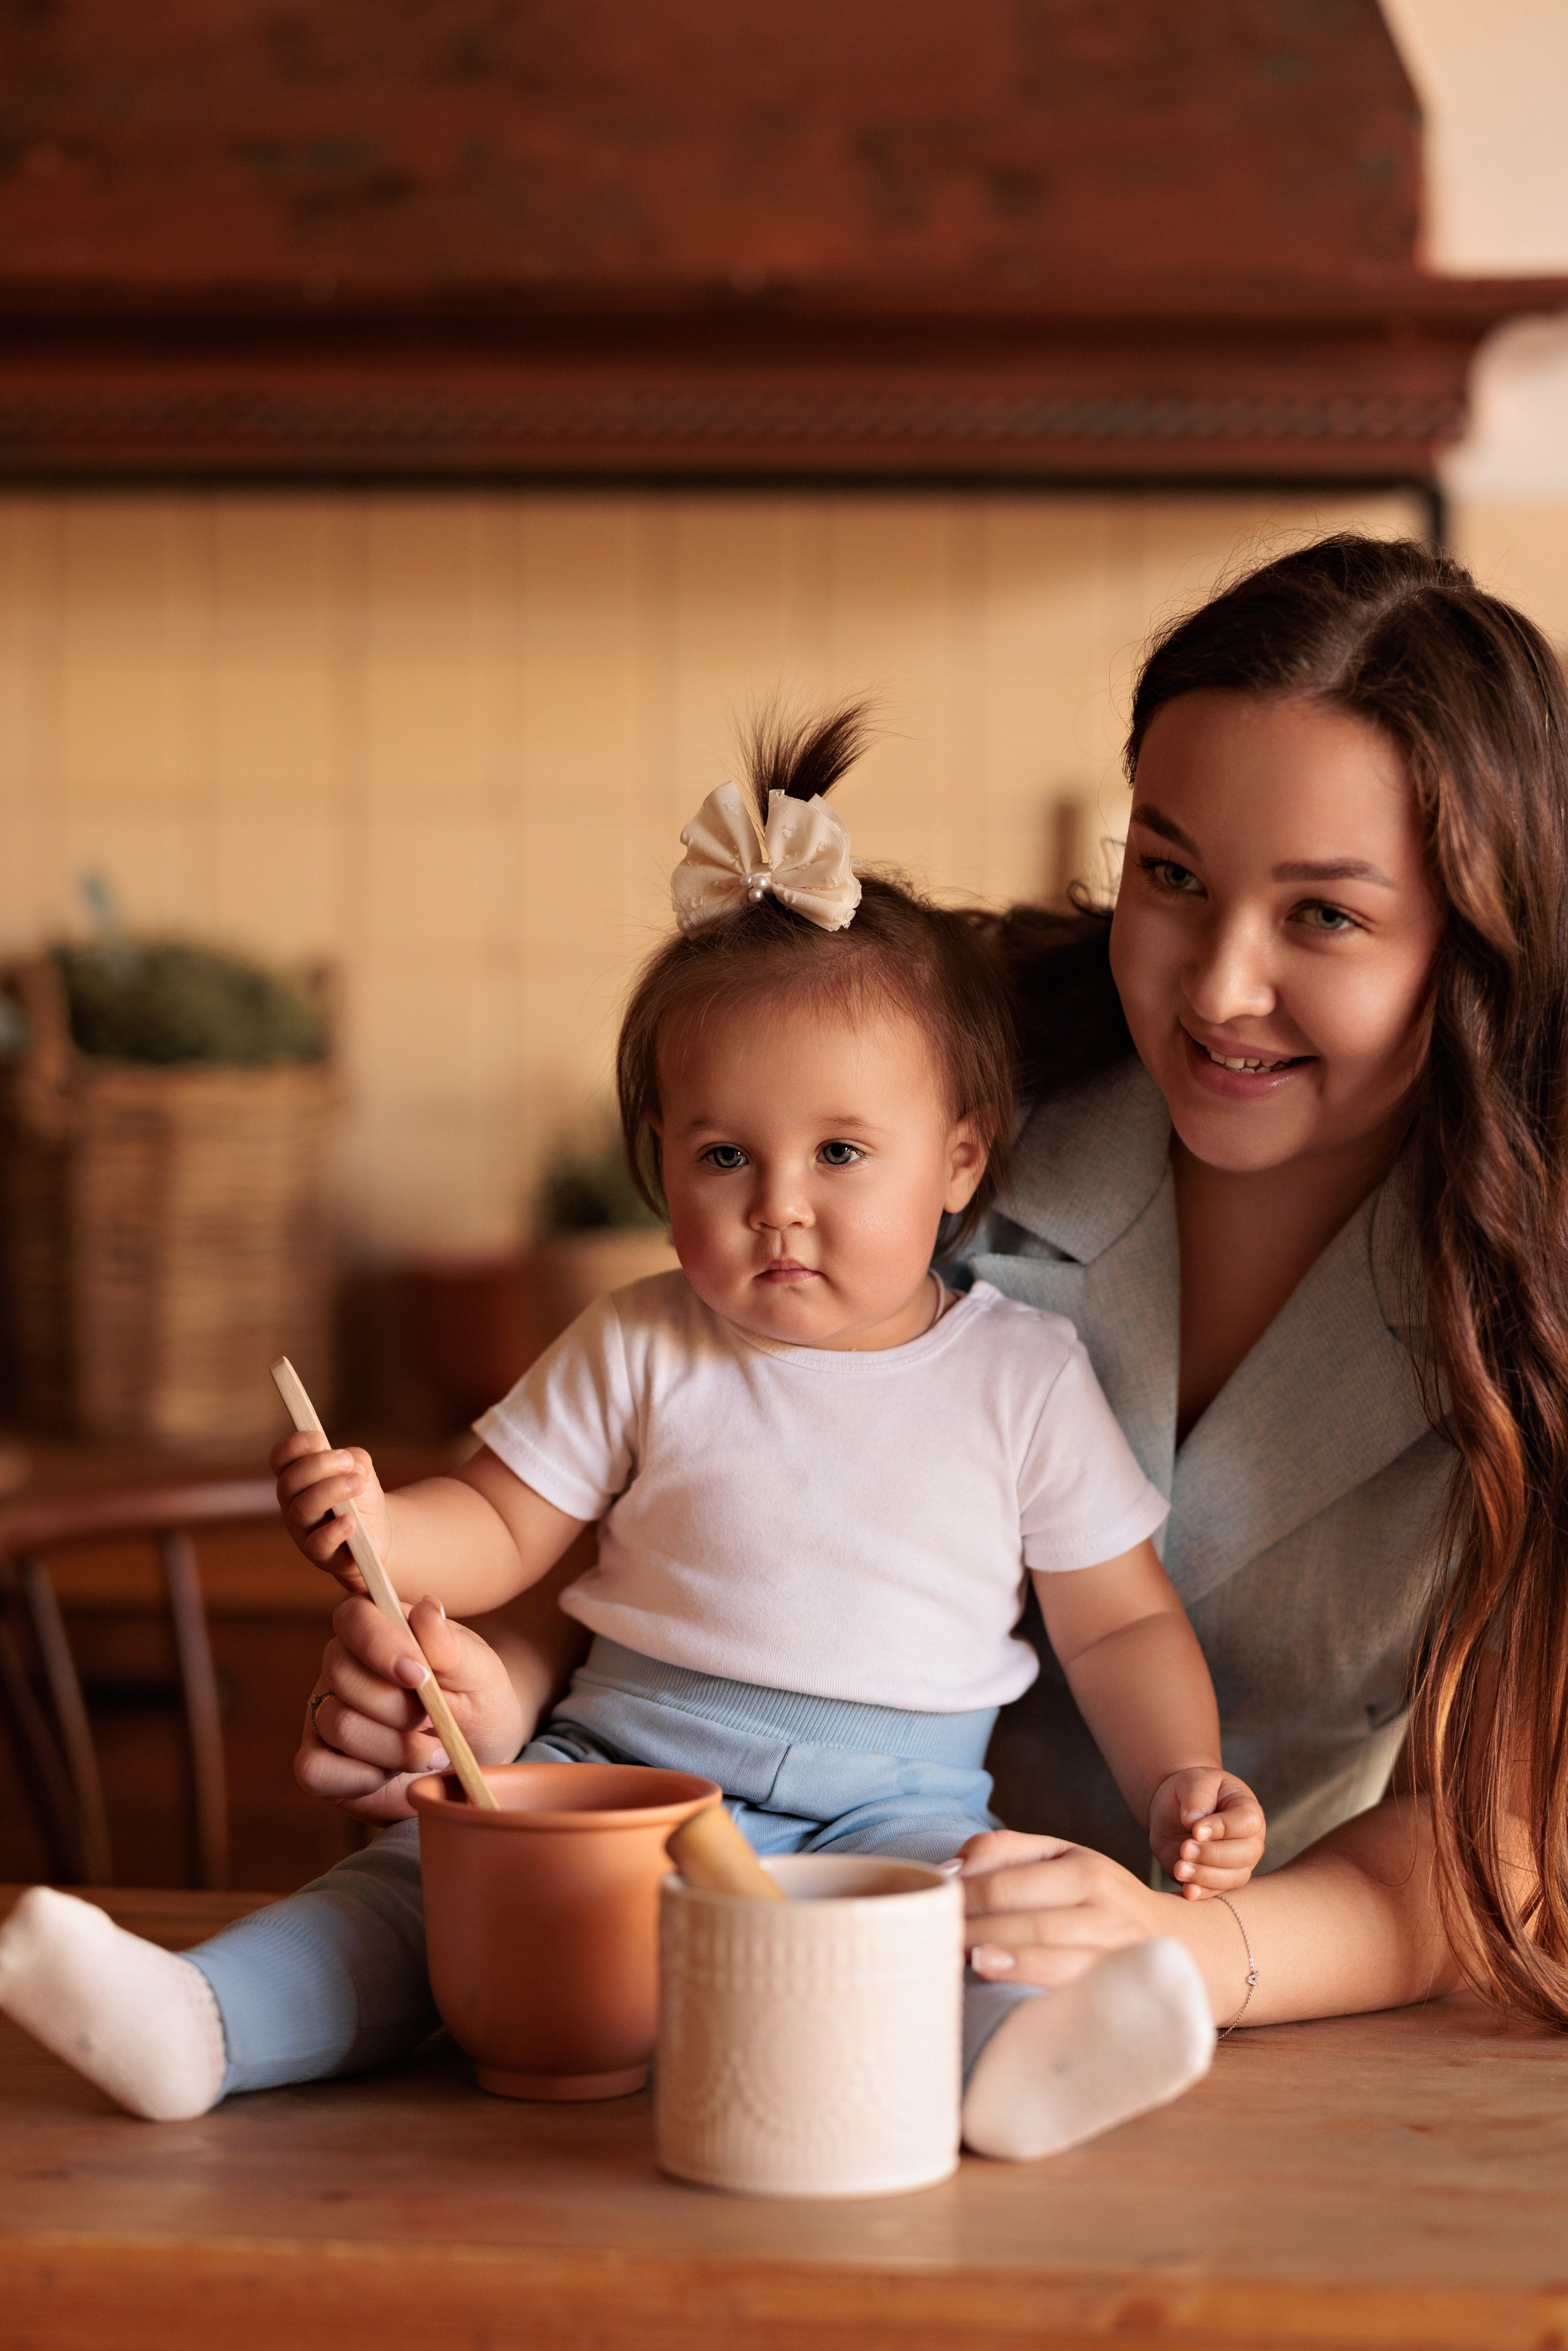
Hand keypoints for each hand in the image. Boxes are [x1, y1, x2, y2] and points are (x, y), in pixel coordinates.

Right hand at [271, 1428, 390, 1590]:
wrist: (376, 1531)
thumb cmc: (359, 1494)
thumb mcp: (359, 1468)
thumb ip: (354, 1460)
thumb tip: (351, 1466)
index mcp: (296, 1477)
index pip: (280, 1458)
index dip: (295, 1446)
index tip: (320, 1438)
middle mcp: (292, 1503)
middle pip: (290, 1481)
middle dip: (319, 1465)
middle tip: (347, 1462)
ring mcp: (302, 1531)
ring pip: (303, 1509)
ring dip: (332, 1491)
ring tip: (357, 1483)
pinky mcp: (320, 1554)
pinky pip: (318, 1543)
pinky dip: (335, 1530)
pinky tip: (351, 1521)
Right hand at [295, 1595, 527, 1821]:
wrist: (475, 1757)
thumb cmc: (476, 1702)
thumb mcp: (479, 1673)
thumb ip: (451, 1645)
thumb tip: (427, 1608)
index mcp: (378, 1629)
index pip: (353, 1616)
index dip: (380, 1645)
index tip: (419, 1676)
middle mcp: (343, 1667)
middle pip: (342, 1676)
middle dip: (398, 1708)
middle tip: (436, 1722)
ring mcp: (325, 1713)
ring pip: (338, 1725)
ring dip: (393, 1748)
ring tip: (432, 1754)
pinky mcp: (320, 1762)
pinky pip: (313, 1770)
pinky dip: (359, 1778)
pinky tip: (391, 1776)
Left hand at [958, 1829, 1177, 1987]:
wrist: (1183, 1946)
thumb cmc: (1097, 1899)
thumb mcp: (1059, 1858)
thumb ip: (1002, 1852)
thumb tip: (948, 1871)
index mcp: (1086, 1870)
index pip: (1010, 1883)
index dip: (966, 1898)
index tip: (934, 1909)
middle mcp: (1108, 1910)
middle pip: (1031, 1922)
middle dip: (978, 1933)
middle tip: (937, 1942)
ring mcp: (1121, 1954)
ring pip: (1059, 1958)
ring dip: (1009, 1963)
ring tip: (969, 1963)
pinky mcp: (1125, 1991)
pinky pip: (1079, 1993)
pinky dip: (1041, 1991)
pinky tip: (1010, 1996)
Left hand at [1148, 1767, 1264, 1896]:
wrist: (1175, 1808)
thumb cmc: (1191, 1790)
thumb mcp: (1194, 1780)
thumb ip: (1197, 1795)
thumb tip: (1194, 1821)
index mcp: (1248, 1810)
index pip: (1247, 1822)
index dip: (1223, 1828)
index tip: (1195, 1829)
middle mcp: (1249, 1840)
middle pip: (1245, 1854)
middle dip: (1213, 1854)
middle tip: (1185, 1848)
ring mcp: (1236, 1863)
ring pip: (1233, 1877)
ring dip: (1205, 1876)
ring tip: (1179, 1867)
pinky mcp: (1216, 1879)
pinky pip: (1216, 1892)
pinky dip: (1203, 1893)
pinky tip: (1187, 1891)